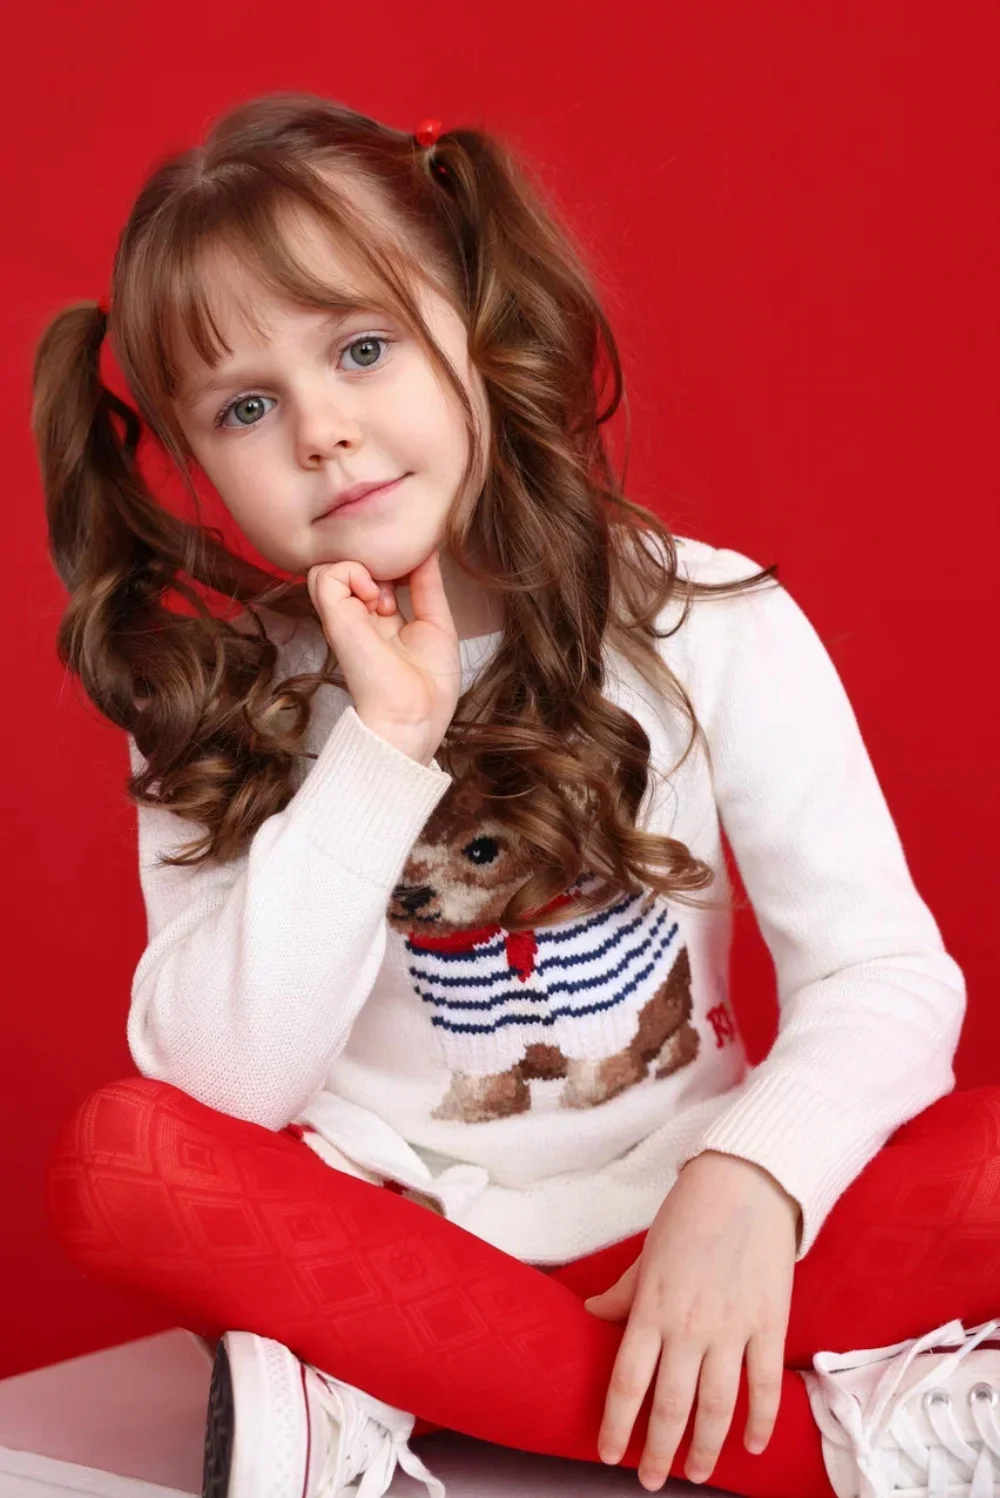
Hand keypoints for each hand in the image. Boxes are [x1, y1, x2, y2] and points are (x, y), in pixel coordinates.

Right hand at [306, 548, 461, 762]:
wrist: (415, 716)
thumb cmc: (429, 684)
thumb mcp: (436, 622)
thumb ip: (428, 584)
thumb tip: (428, 548)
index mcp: (378, 619)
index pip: (371, 572)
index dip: (391, 561)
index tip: (414, 574)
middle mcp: (356, 615)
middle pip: (352, 564)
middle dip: (379, 561)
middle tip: (400, 588)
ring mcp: (342, 616)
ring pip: (330, 564)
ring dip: (362, 568)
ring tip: (385, 597)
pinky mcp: (334, 619)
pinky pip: (325, 574)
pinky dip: (352, 573)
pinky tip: (375, 599)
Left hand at [583, 1150, 799, 1490]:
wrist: (746, 1183)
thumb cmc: (690, 1213)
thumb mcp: (647, 1253)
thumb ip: (623, 1293)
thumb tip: (590, 1314)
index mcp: (652, 1307)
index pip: (627, 1381)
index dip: (617, 1424)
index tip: (608, 1453)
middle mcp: (688, 1325)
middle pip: (670, 1405)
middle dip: (658, 1449)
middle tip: (650, 1480)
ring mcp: (731, 1328)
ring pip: (717, 1405)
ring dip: (705, 1447)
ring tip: (695, 1472)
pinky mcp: (768, 1324)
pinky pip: (764, 1385)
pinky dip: (759, 1421)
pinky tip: (750, 1446)